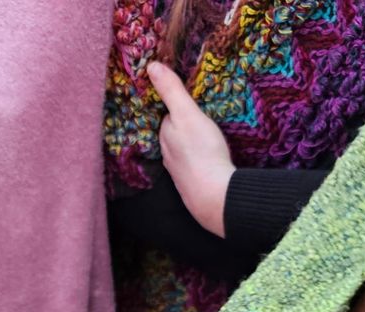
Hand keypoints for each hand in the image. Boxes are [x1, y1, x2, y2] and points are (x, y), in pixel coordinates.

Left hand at [147, 60, 233, 238]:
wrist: (214, 193)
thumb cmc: (201, 151)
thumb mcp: (187, 114)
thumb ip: (171, 91)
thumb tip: (151, 66)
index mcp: (164, 135)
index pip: (168, 115)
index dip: (177, 106)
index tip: (188, 98)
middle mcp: (168, 154)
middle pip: (175, 133)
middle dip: (184, 124)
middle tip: (200, 114)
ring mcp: (180, 171)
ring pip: (184, 150)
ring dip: (193, 143)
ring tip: (206, 135)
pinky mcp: (194, 182)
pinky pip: (195, 164)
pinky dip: (200, 158)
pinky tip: (209, 157)